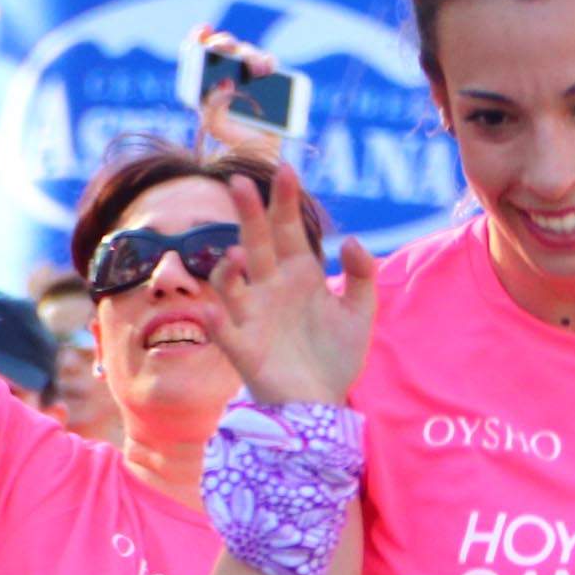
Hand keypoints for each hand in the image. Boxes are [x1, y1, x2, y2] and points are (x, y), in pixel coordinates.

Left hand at [193, 29, 284, 155]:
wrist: (257, 152)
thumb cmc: (231, 138)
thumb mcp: (214, 124)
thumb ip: (212, 105)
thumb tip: (224, 81)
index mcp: (206, 78)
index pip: (199, 50)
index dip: (200, 36)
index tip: (204, 31)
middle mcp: (227, 71)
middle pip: (223, 45)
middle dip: (224, 42)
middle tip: (225, 48)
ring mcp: (248, 74)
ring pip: (246, 51)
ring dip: (248, 55)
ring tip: (254, 69)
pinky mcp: (270, 80)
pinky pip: (269, 61)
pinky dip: (267, 61)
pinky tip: (266, 69)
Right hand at [209, 164, 377, 405]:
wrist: (322, 405)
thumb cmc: (336, 356)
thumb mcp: (360, 313)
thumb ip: (363, 275)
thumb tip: (351, 240)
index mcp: (299, 274)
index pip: (289, 229)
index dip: (285, 200)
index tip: (286, 169)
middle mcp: (270, 287)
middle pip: (256, 242)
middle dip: (248, 214)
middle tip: (238, 181)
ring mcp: (252, 315)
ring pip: (231, 282)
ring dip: (230, 267)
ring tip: (239, 255)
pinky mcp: (242, 347)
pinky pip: (222, 330)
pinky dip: (213, 320)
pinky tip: (211, 311)